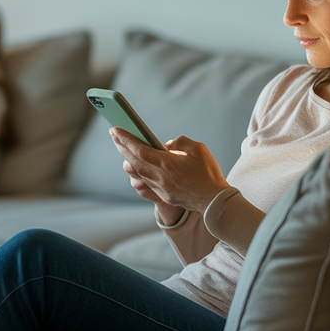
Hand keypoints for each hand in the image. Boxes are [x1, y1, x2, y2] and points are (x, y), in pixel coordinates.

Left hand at [110, 128, 229, 211]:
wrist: (215, 201)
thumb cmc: (208, 173)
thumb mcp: (197, 149)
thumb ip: (179, 142)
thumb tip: (166, 146)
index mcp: (166, 163)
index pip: (138, 149)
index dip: (125, 139)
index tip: (115, 129)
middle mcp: (159, 176)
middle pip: (133, 160)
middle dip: (122, 146)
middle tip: (114, 135)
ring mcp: (160, 187)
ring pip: (138, 171)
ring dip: (129, 158)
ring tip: (124, 148)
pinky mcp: (164, 195)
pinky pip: (146, 180)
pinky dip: (139, 170)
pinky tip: (139, 164)